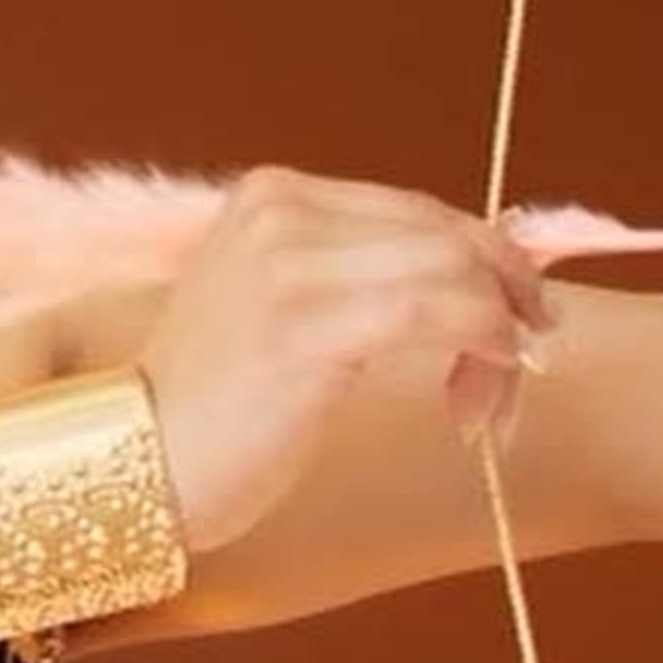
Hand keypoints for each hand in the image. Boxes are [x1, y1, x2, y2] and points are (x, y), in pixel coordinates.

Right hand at [137, 165, 558, 559]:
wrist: (133, 467)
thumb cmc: (213, 411)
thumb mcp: (281, 314)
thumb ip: (356, 279)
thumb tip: (477, 281)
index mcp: (272, 195)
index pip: (417, 211)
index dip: (486, 262)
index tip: (522, 317)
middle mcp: (281, 210)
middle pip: (444, 233)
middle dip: (506, 295)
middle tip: (529, 361)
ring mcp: (291, 261)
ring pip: (454, 270)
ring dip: (501, 335)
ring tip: (495, 400)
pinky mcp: (308, 322)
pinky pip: (439, 313)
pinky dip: (486, 347)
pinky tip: (483, 396)